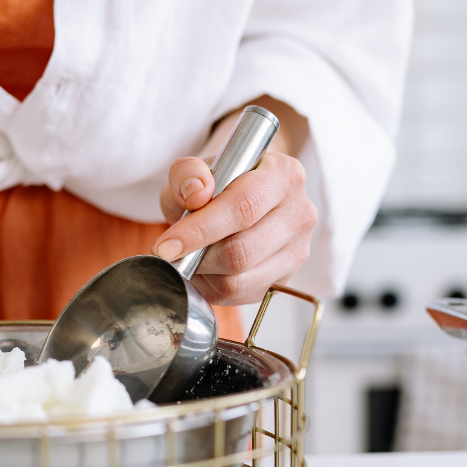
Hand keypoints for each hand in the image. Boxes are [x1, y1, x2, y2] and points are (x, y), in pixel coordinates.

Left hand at [153, 98, 316, 305]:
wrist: (237, 200)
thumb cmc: (215, 184)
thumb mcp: (193, 170)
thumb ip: (188, 174)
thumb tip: (197, 192)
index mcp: (284, 175)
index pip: (243, 208)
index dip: (200, 230)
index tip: (166, 245)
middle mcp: (299, 213)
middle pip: (242, 251)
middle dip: (197, 256)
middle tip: (173, 251)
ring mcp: (297, 250)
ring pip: (239, 280)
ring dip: (203, 272)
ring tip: (191, 255)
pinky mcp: (285, 279)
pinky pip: (240, 296)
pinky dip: (213, 286)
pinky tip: (206, 267)